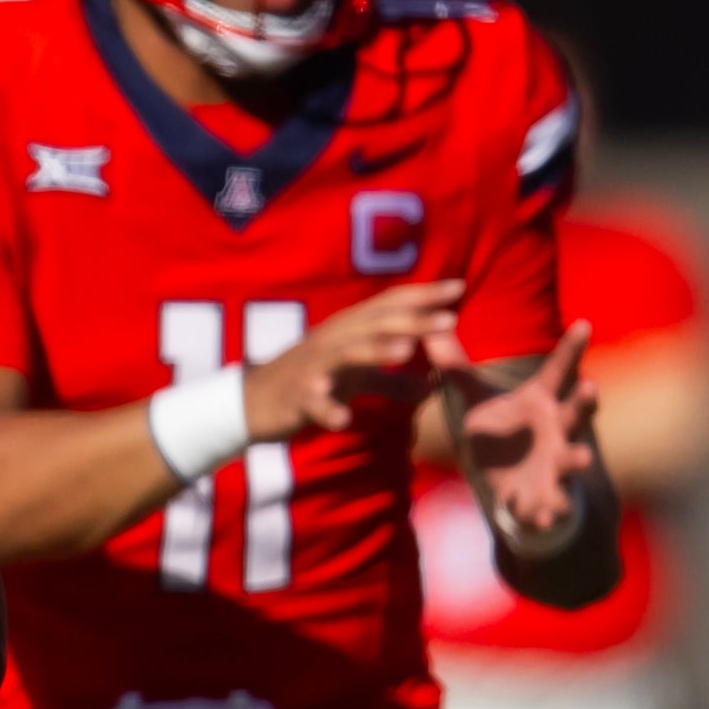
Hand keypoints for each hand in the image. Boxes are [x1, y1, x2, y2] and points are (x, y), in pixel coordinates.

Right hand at [246, 280, 466, 439]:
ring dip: (375, 350)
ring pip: (347, 353)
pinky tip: (345, 420)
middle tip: (450, 319)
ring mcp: (313, 367)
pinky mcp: (296, 397)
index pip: (389, 305)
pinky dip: (328, 409)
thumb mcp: (354, 381)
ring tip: (407, 350)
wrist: (250, 403)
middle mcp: (332, 340)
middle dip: (413, 320)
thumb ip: (390, 381)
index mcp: (348, 331)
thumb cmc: (307, 384)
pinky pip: (313, 403)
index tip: (458, 288)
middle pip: (375, 324)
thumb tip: (431, 387)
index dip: (422, 296)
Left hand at [456, 323, 602, 542]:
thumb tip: (430, 333)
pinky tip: (542, 516)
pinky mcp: (545, 496)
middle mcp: (556, 430)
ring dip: (577, 459)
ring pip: (572, 459)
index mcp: (540, 402)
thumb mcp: (478, 402)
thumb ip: (457, 371)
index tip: (583, 323)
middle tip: (591, 386)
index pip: (557, 371)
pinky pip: (550, 505)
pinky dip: (547, 512)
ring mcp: (555, 464)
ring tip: (585, 459)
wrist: (515, 484)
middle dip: (584, 401)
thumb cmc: (504, 433)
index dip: (571, 348)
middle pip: (575, 412)